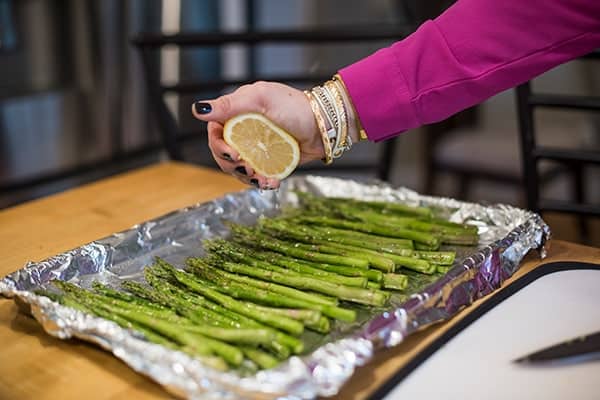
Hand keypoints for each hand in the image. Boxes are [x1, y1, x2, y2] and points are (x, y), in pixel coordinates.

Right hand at [191, 81, 324, 189]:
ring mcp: (257, 148)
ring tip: (262, 179)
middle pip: (223, 155)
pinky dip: (261, 182)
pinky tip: (271, 183)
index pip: (215, 132)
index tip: (231, 154)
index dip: (218, 146)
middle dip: (232, 166)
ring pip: (238, 168)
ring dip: (246, 177)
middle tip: (248, 168)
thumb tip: (197, 110)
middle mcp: (245, 131)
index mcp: (238, 113)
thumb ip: (229, 105)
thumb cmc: (295, 107)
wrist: (324, 126)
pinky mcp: (270, 161)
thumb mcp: (261, 99)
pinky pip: (257, 175)